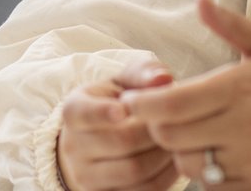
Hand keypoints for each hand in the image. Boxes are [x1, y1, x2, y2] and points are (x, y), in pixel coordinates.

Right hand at [56, 59, 180, 190]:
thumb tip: (163, 79)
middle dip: (154, 131)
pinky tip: (174, 160)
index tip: (123, 109)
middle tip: (175, 122)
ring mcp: (86, 176)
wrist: (98, 140)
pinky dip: (165, 177)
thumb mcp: (124, 81)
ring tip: (177, 140)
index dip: (103, 112)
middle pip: (120, 141)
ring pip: (133, 170)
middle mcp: (73, 146)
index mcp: (74, 110)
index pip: (83, 113)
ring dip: (163, 155)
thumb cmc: (117, 103)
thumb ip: (144, 72)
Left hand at [119, 0, 250, 190]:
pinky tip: (212, 152)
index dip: (143, 105)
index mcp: (241, 87)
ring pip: (188, 164)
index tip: (132, 100)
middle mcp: (244, 125)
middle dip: (157, 126)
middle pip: (171, 136)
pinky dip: (204, 172)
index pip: (173, 103)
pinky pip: (213, 186)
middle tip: (160, 116)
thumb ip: (230, 24)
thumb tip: (198, 0)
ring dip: (179, 150)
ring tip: (189, 134)